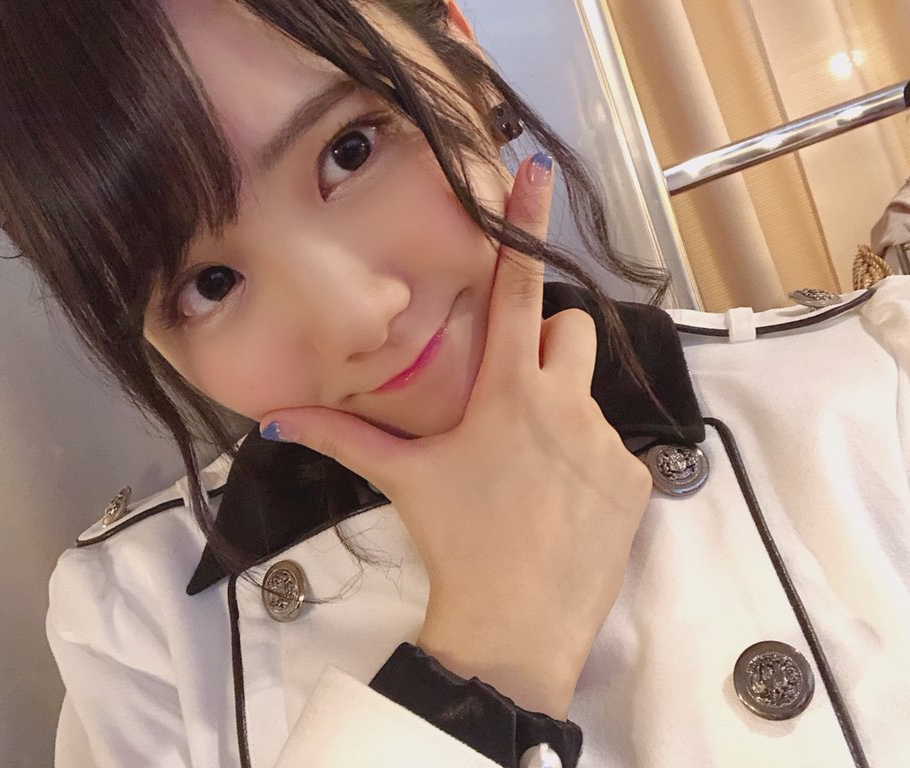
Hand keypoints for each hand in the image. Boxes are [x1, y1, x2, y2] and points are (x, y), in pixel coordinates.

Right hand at [258, 152, 652, 718]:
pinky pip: (614, 449)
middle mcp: (566, 403)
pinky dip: (589, 465)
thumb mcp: (402, 480)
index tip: (536, 171)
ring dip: (562, 416)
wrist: (515, 628)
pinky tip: (560, 506)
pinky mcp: (638, 479)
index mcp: (507, 391)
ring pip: (590, 395)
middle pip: (573, 328)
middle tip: (516, 399)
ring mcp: (608, 442)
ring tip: (532, 472)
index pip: (518, 290)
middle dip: (547, 348)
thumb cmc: (455, 542)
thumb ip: (342, 436)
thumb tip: (271, 417)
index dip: (525, 225)